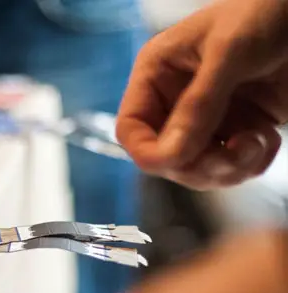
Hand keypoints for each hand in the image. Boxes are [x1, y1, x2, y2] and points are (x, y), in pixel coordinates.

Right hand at [117, 0, 287, 189]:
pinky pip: (231, 169)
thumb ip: (199, 104)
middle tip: (235, 154)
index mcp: (156, 75)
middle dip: (201, 165)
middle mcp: (174, 102)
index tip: (178, 160)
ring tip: (258, 141)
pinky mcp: (236, 131)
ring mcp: (206, 120)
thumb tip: (172, 153)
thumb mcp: (229, 52)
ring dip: (230, 168)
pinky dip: (252, 164)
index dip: (149, 152)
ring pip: (198, 171)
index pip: (131, 130)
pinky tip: (268, 137)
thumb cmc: (266, 10)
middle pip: (166, 159)